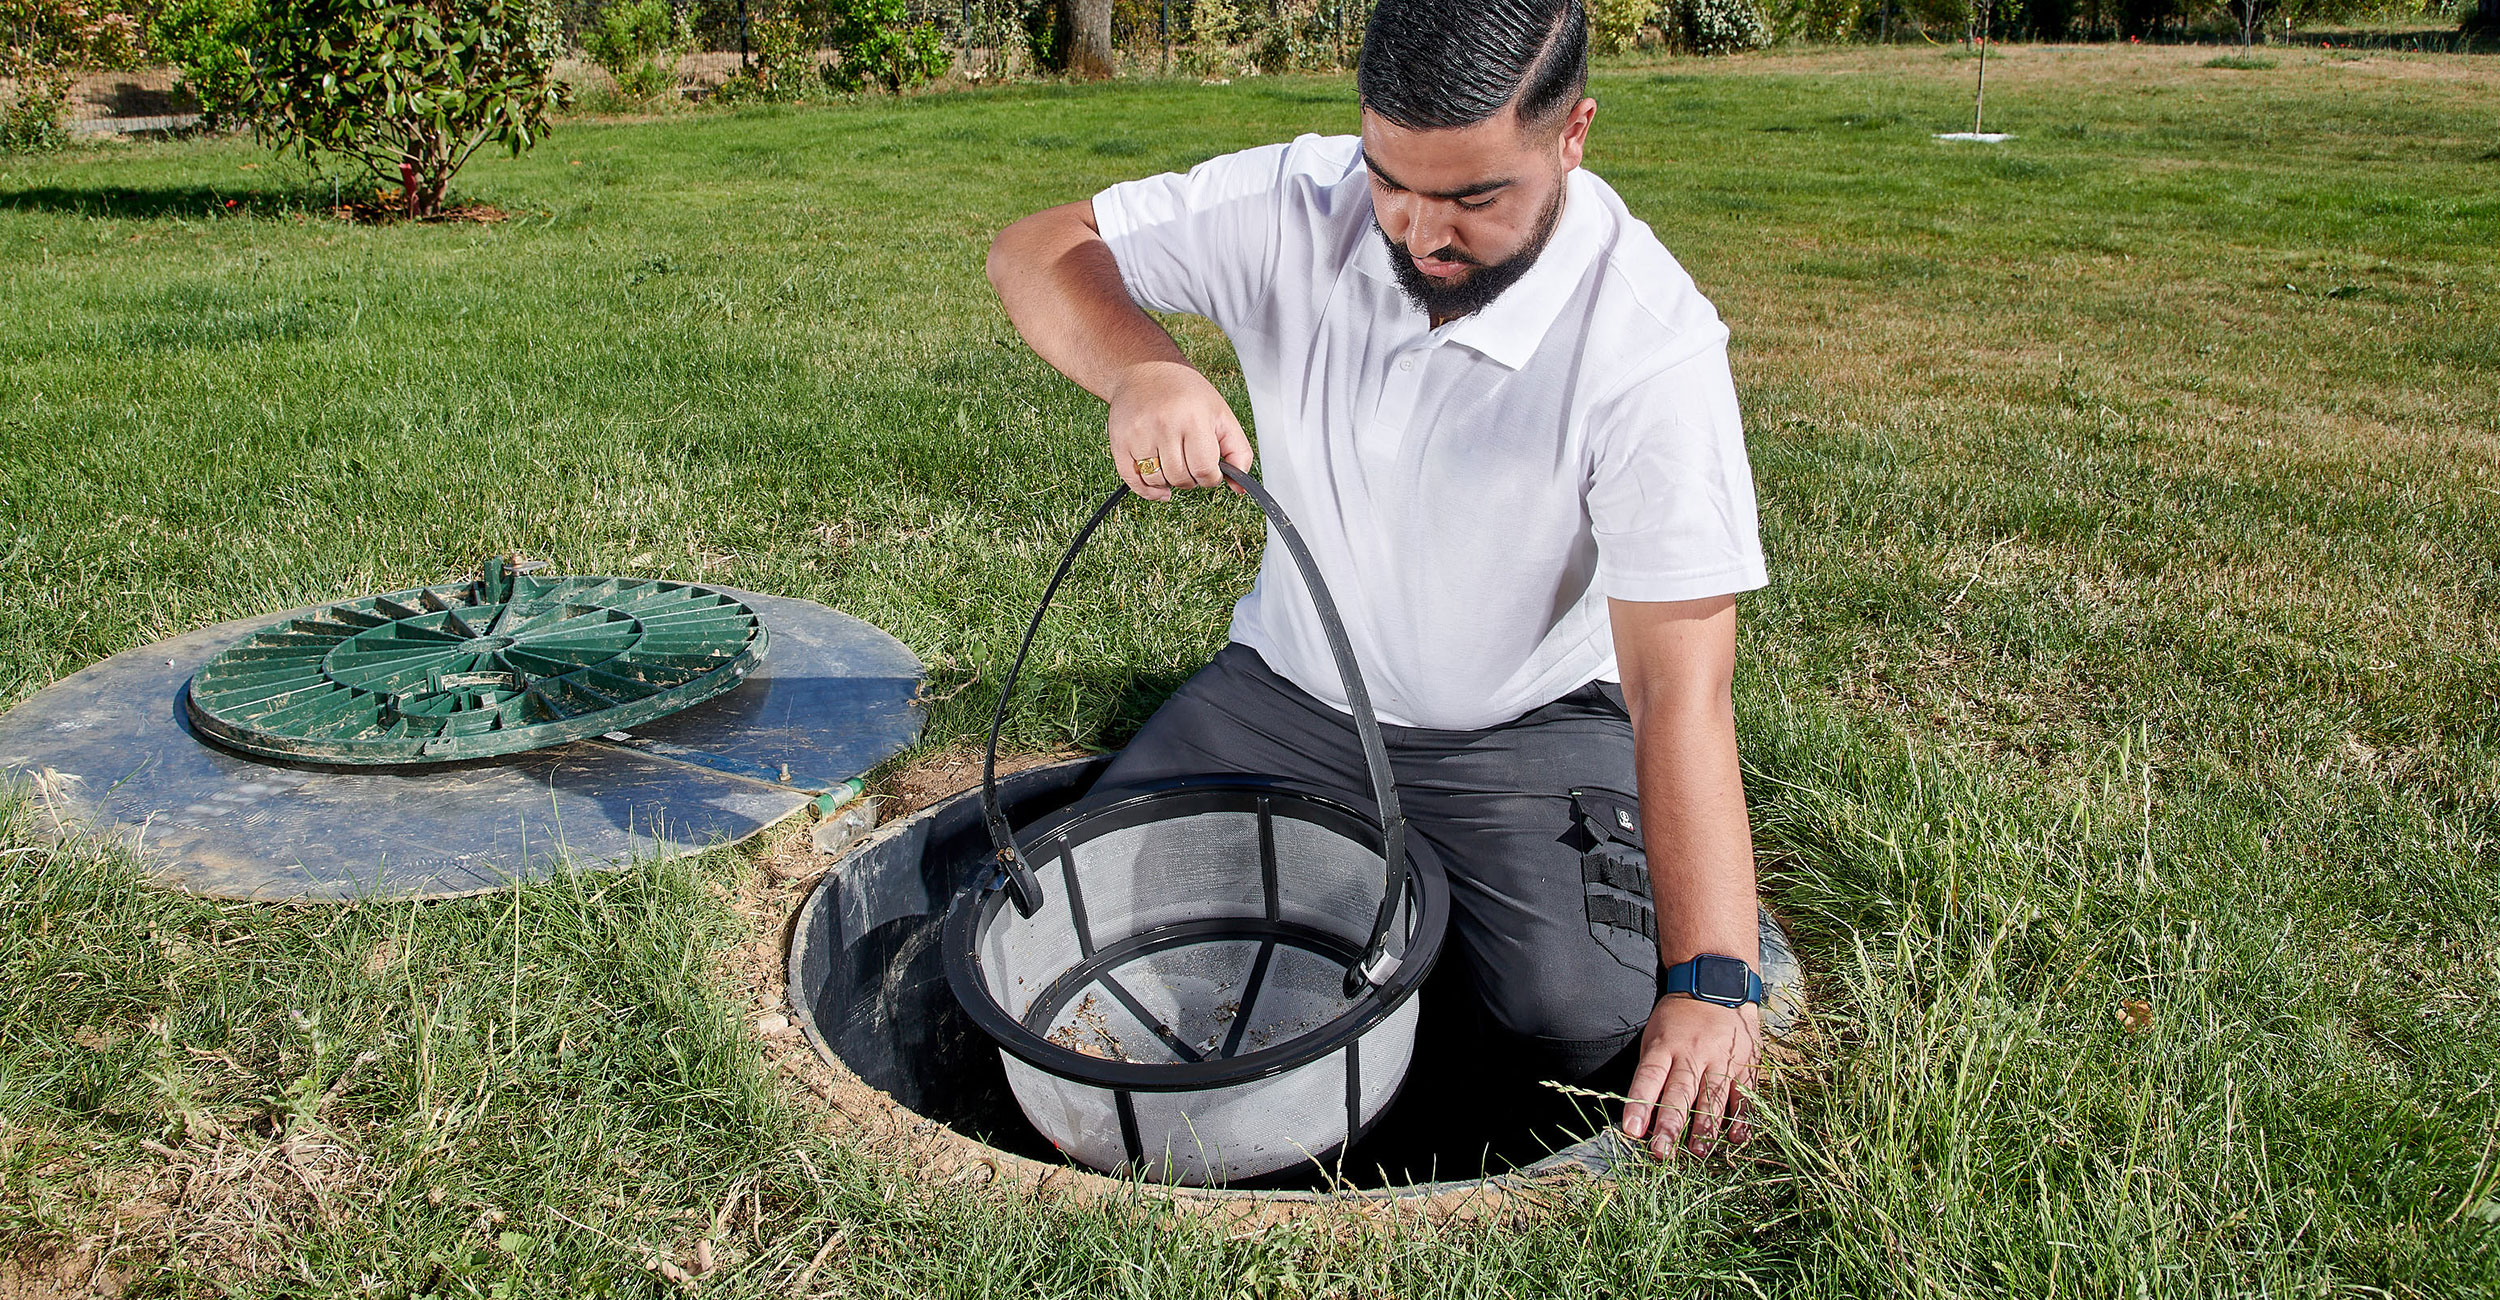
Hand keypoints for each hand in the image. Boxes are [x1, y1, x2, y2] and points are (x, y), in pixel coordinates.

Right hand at [1105, 359, 1251, 500]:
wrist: (1146, 370)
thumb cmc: (1186, 393)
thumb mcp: (1221, 415)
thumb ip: (1238, 452)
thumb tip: (1240, 488)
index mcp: (1193, 419)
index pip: (1204, 470)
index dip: (1211, 477)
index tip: (1210, 470)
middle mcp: (1163, 426)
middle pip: (1181, 478)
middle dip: (1191, 478)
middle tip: (1191, 463)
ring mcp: (1138, 435)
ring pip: (1158, 481)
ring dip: (1169, 481)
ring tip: (1174, 463)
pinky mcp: (1120, 442)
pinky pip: (1133, 481)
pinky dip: (1148, 490)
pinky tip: (1158, 486)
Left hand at [1619, 993, 1760, 1158]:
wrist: (1717, 986)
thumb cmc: (1678, 1019)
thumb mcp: (1655, 1035)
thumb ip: (1651, 1073)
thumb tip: (1641, 1117)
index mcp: (1665, 1045)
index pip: (1649, 1077)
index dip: (1639, 1104)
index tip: (1631, 1130)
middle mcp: (1694, 1053)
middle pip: (1681, 1092)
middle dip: (1670, 1124)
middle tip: (1661, 1152)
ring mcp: (1722, 1059)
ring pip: (1713, 1097)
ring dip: (1705, 1128)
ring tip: (1697, 1152)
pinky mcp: (1746, 1064)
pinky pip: (1744, 1095)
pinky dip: (1740, 1118)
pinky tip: (1734, 1138)